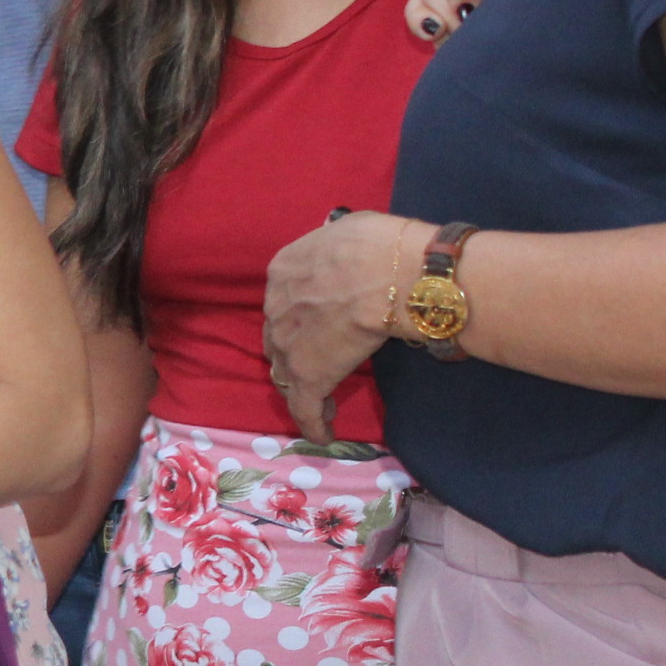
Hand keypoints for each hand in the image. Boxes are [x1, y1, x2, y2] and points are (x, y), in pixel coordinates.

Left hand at [264, 211, 423, 443]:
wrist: (389, 274)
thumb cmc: (377, 245)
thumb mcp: (344, 230)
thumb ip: (336, 248)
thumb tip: (345, 246)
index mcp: (282, 271)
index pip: (284, 298)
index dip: (298, 313)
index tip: (317, 324)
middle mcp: (275, 308)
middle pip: (278, 335)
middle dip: (293, 350)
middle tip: (316, 363)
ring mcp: (287, 345)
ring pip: (285, 372)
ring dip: (301, 387)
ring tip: (321, 402)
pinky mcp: (308, 377)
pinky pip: (306, 407)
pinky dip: (314, 423)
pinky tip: (324, 435)